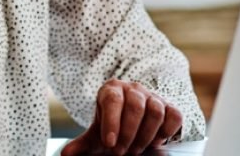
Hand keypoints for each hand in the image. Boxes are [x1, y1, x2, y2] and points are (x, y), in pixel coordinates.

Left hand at [61, 80, 181, 154]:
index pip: (113, 100)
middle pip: (135, 106)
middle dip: (129, 133)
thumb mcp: (98, 133)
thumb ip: (83, 143)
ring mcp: (153, 96)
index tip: (109, 143)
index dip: (112, 121)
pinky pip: (174, 115)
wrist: (133, 120)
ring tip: (136, 150)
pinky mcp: (169, 106)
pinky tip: (156, 142)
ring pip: (155, 110)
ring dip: (146, 135)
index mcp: (111, 89)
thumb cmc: (113, 125)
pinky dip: (167, 130)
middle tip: (122, 152)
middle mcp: (133, 89)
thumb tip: (65, 154)